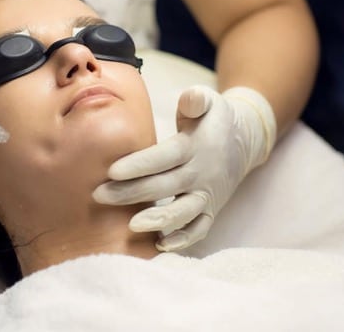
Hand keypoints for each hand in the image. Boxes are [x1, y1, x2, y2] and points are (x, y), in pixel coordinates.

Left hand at [93, 85, 275, 250]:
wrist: (244, 141)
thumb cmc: (212, 118)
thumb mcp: (208, 101)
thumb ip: (196, 99)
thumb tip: (190, 100)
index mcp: (196, 146)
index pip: (166, 157)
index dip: (141, 165)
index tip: (112, 171)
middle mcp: (203, 173)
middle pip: (166, 186)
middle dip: (132, 193)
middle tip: (99, 195)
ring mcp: (208, 194)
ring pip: (183, 212)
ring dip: (158, 221)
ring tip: (130, 225)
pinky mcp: (211, 209)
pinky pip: (200, 229)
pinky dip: (184, 239)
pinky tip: (159, 245)